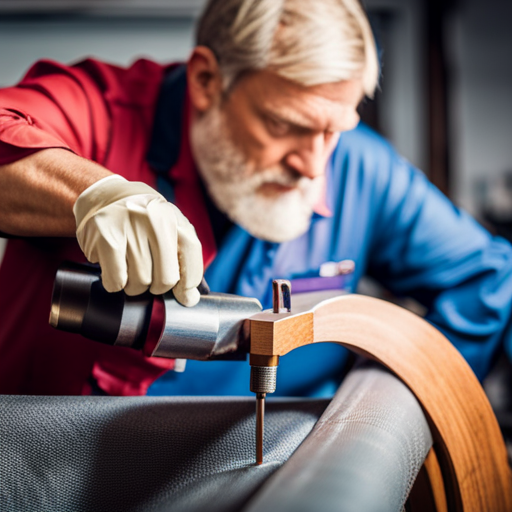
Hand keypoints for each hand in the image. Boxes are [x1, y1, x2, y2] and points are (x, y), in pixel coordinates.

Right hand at [73, 175, 202, 305]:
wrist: (107, 197)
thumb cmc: (146, 223)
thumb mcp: (172, 232)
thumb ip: (185, 262)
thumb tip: (189, 299)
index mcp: (175, 219)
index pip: (191, 256)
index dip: (189, 282)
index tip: (184, 294)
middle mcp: (155, 220)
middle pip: (165, 279)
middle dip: (158, 287)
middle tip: (150, 275)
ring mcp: (129, 227)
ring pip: (140, 283)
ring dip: (135, 286)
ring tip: (131, 268)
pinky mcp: (105, 237)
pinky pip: (116, 282)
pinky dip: (116, 284)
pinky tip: (116, 269)